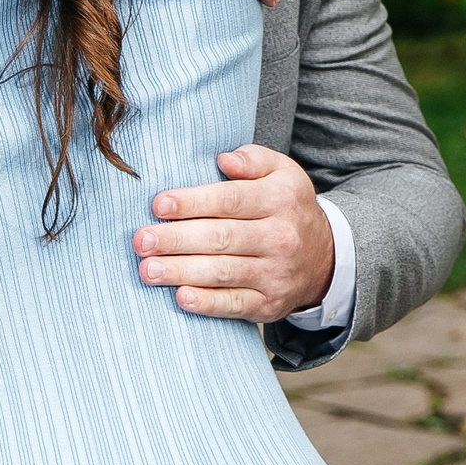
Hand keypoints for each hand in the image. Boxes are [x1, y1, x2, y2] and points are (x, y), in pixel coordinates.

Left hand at [133, 144, 334, 321]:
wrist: (324, 258)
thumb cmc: (287, 207)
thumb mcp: (283, 172)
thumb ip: (254, 159)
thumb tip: (224, 159)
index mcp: (279, 200)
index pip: (231, 200)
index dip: (193, 202)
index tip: (159, 204)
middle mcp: (280, 237)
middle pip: (221, 238)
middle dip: (177, 240)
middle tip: (141, 240)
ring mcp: (275, 274)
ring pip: (222, 272)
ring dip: (181, 271)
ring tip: (148, 269)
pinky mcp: (268, 304)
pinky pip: (235, 304)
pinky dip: (207, 303)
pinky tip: (181, 297)